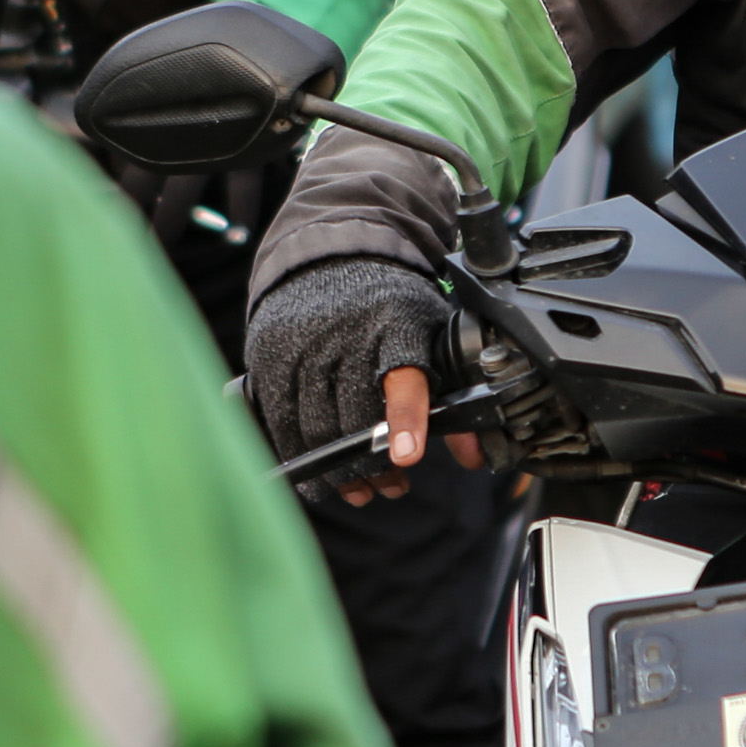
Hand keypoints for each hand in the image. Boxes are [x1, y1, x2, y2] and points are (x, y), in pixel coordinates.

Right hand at [242, 257, 476, 501]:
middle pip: (354, 417)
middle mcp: (345, 332)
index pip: (402, 373)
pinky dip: (299, 456)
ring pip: (316, 427)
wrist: (333, 257)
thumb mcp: (431, 333)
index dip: (405, 417)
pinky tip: (319, 477)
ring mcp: (303, 345)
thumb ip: (454, 393)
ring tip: (361, 489)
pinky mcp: (270, 357)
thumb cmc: (390, 306)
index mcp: (397, 321)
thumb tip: (475, 456)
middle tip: (392, 485)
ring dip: (340, 471)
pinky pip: (280, 421)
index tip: (408, 457)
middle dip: (374, 465)